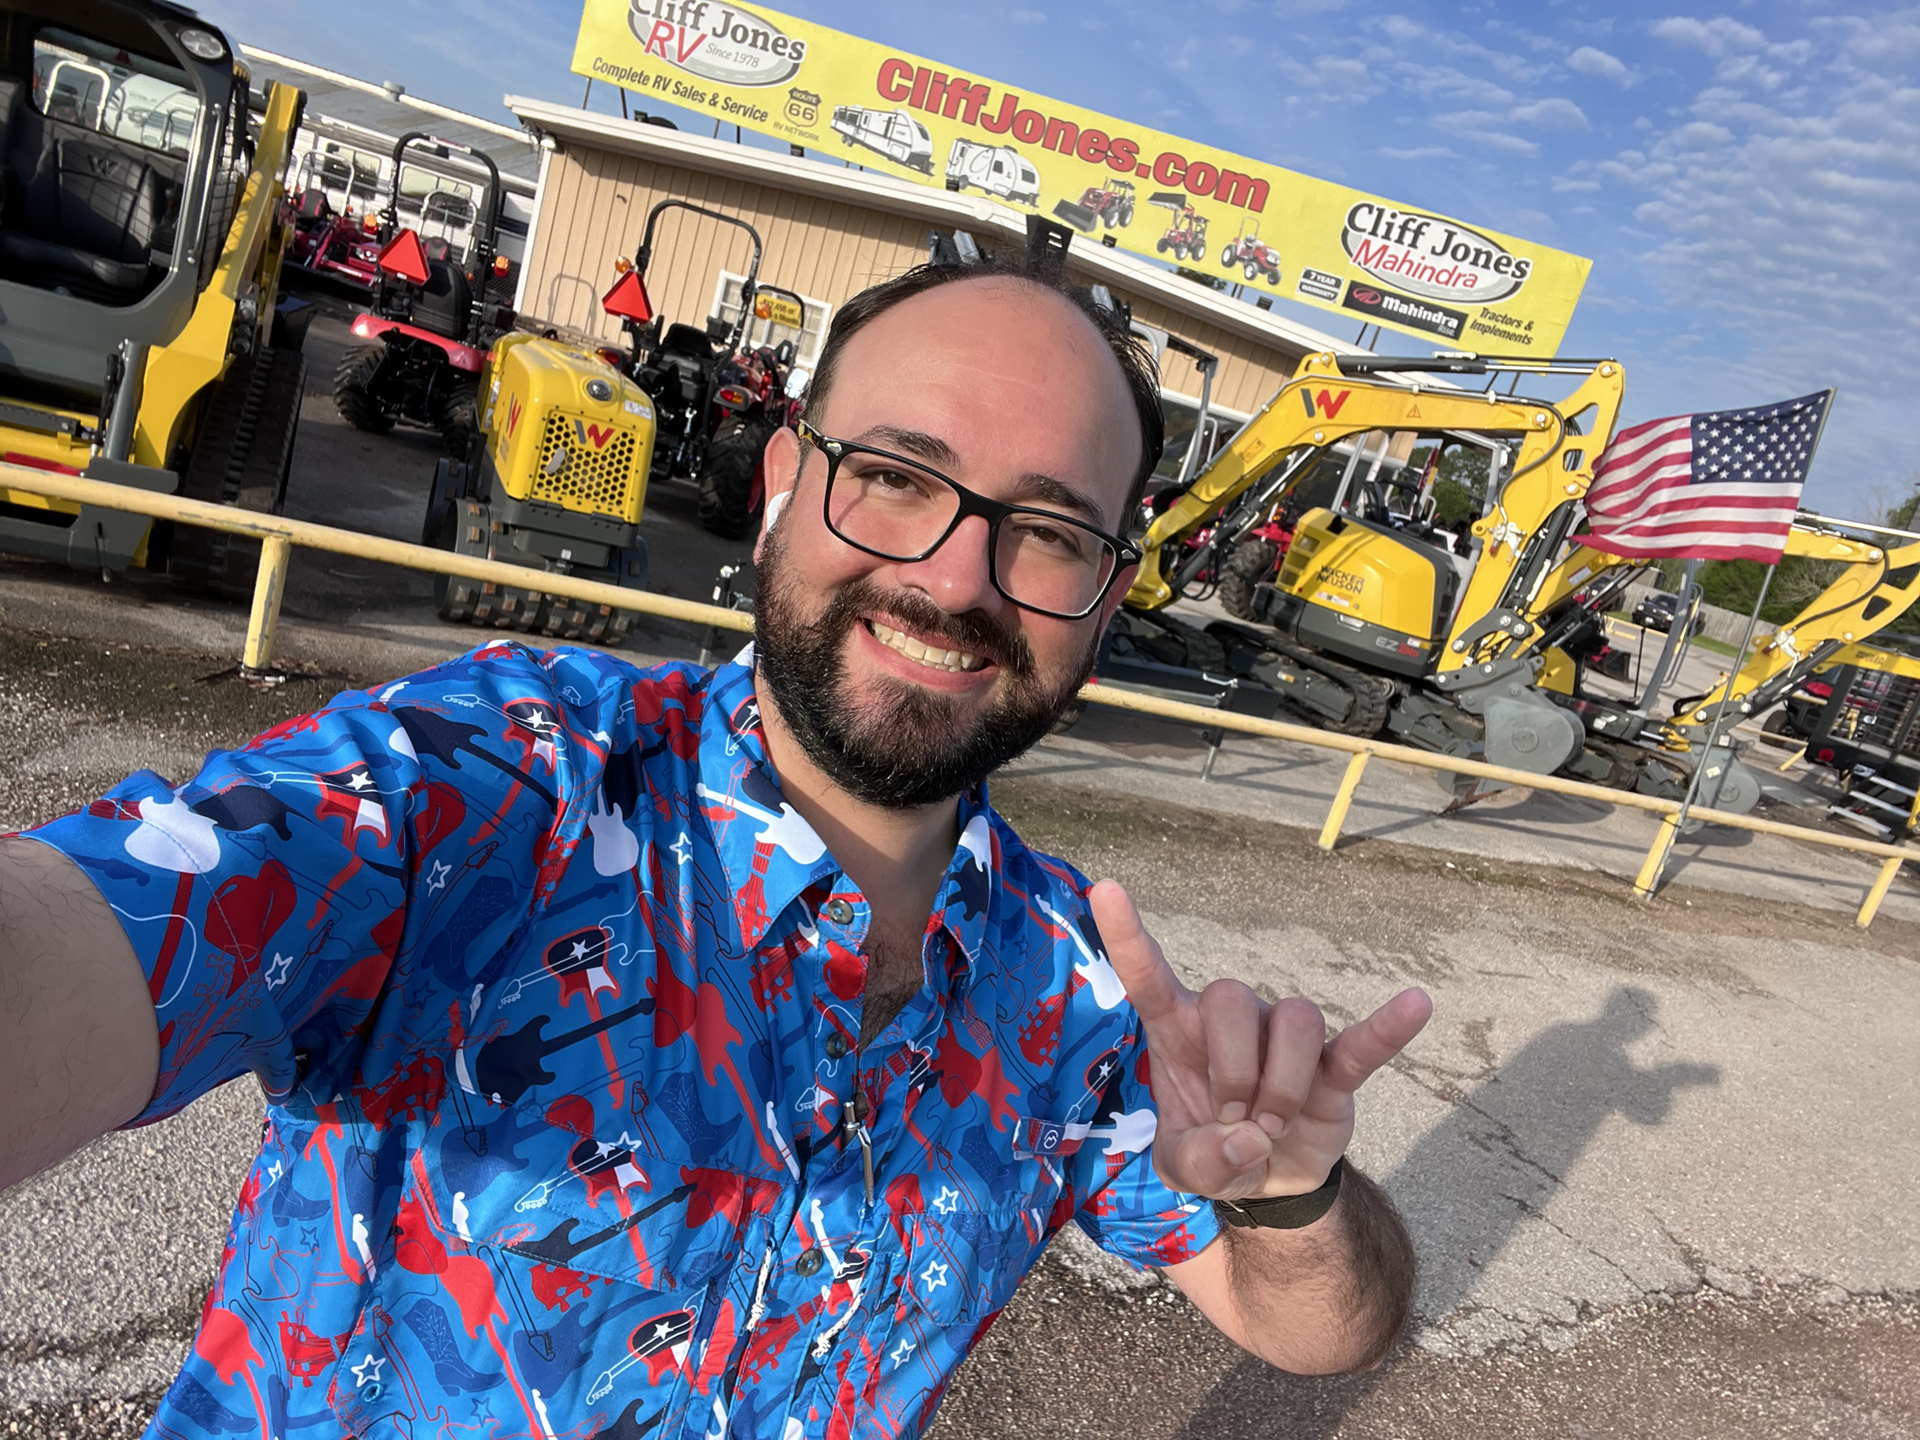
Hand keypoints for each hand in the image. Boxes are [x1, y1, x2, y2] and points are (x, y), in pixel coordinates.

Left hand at [1090, 880, 1431, 1201]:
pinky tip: (1417, 1003)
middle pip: (1231, 998)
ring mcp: (1285, 1039)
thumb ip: (1199, 1162)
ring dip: (1280, 1086)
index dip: (1127, 935)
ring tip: (1272, 1128)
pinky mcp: (1334, 1067)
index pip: (1149, 976)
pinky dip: (1388, 1027)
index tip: (1106, 890)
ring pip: (1293, 1021)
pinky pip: (1363, 1042)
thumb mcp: (1185, 1171)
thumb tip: (1247, 1139)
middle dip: (1232, 1070)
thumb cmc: (1215, 1153)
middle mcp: (1234, 1021)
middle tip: (1233, 1120)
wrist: (1269, 1183)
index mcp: (1179, 1033)